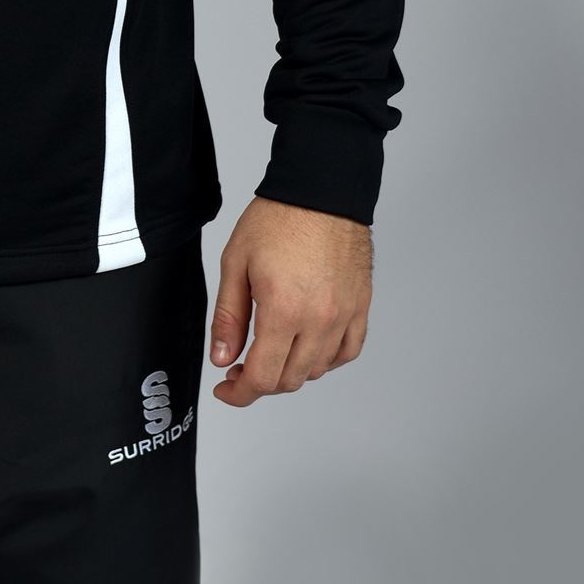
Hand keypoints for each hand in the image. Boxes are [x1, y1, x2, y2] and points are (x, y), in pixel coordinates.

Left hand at [207, 196, 371, 406]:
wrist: (321, 190)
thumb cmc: (279, 218)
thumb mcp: (236, 262)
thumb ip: (228, 316)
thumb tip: (222, 357)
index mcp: (284, 310)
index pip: (263, 377)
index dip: (240, 393)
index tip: (226, 389)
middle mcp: (319, 320)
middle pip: (289, 379)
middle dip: (260, 382)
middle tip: (240, 366)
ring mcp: (344, 316)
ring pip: (317, 370)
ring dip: (291, 371)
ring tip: (271, 351)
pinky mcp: (360, 307)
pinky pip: (347, 352)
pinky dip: (326, 360)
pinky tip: (308, 348)